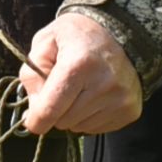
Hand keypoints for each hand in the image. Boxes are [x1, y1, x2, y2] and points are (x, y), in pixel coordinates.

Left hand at [16, 12, 141, 136]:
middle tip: (63, 88)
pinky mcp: (130, 111)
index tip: (31, 120)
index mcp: (78, 65)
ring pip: (79, 127)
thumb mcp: (45, 42)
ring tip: (82, 89)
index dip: (35, 120)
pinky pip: (96, 129)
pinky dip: (89, 117)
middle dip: (56, 110)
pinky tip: (95, 96)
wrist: (121, 32)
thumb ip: (32, 75)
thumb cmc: (77, 37)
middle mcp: (104, 85)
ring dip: (73, 114)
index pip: (49, 110)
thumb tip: (35, 110)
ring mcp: (120, 100)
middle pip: (62, 121)